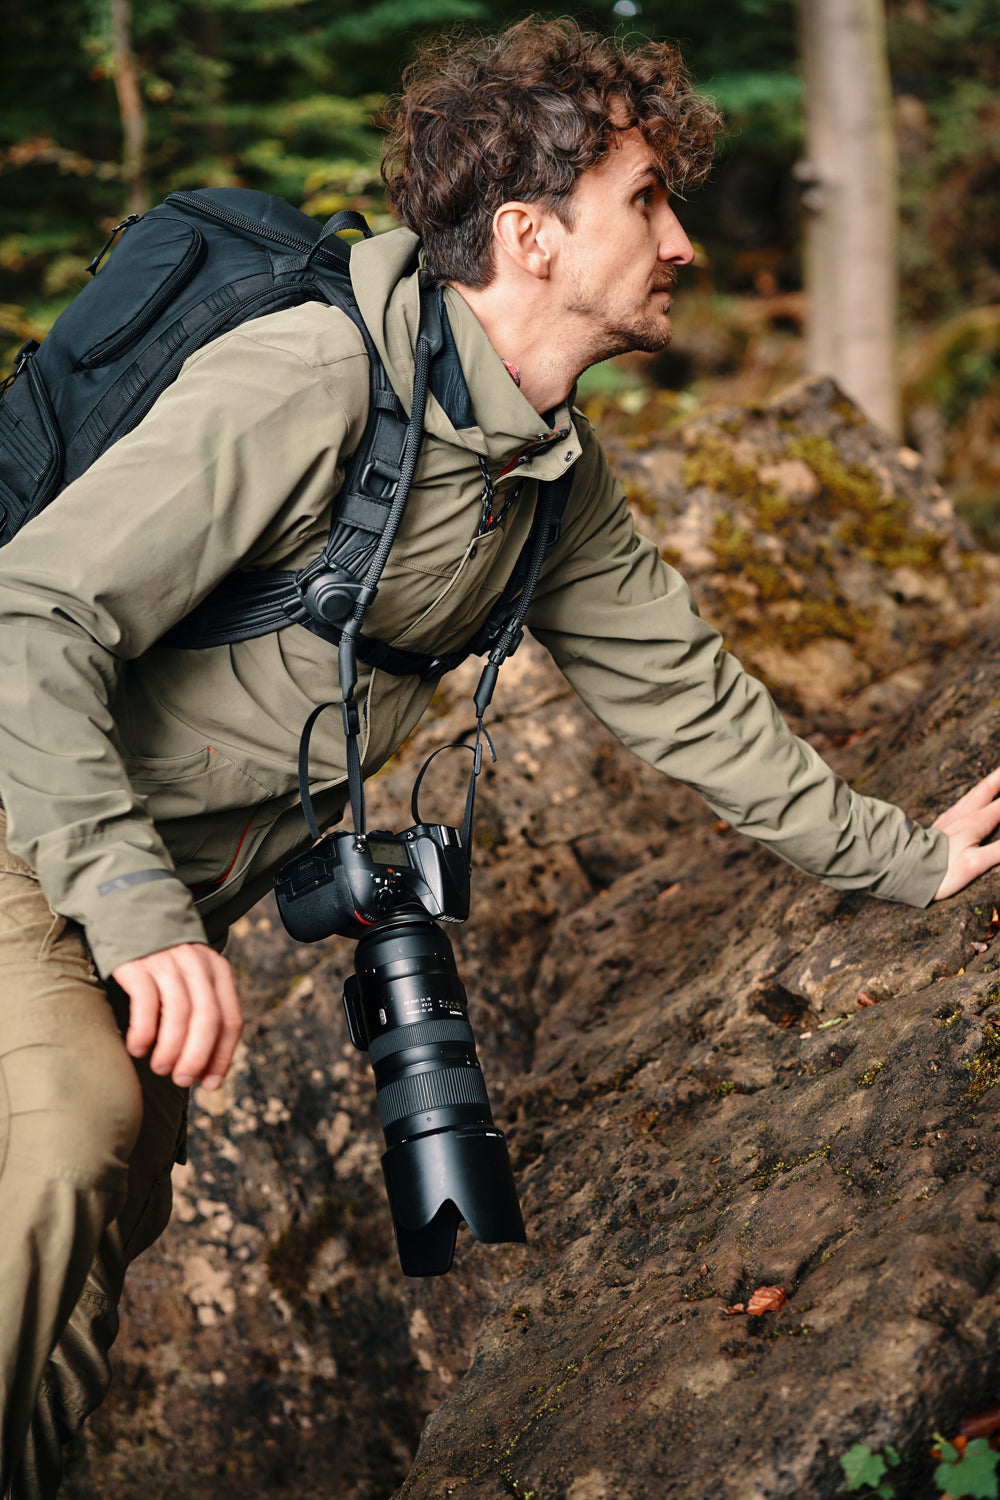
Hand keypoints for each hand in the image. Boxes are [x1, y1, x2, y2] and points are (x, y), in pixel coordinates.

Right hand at [112, 942, 242, 1089]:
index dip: (223, 1056)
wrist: (130, 911)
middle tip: (183, 1080)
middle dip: (198, 1056)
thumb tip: (204, 1071)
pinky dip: (144, 1031)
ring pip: (179, 1012)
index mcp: (218, 971)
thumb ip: (202, 1012)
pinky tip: (137, 1049)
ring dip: (171, 1048)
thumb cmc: (163, 960)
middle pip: (208, 1018)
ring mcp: (167, 962)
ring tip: (160, 1068)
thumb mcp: (193, 977)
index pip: (231, 1020)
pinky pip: (145, 1002)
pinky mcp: (138, 963)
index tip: (210, 1083)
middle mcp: (197, 965)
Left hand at [932, 765, 999, 900]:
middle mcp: (962, 816)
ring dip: (986, 786)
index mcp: (974, 823)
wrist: (904, 868)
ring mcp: (949, 819)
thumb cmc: (941, 869)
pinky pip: (959, 805)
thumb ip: (998, 851)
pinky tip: (967, 802)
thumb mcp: (974, 863)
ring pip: (971, 796)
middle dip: (998, 778)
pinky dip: (970, 798)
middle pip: (985, 791)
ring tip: (994, 777)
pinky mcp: (939, 826)